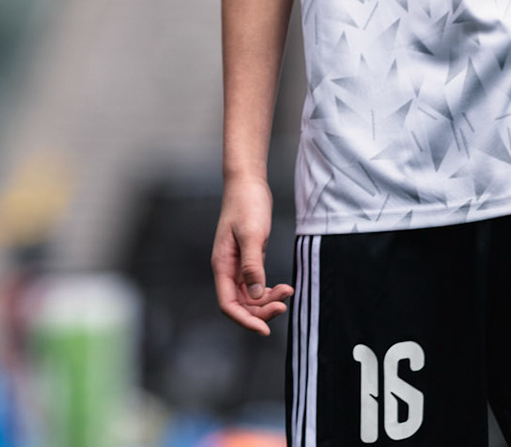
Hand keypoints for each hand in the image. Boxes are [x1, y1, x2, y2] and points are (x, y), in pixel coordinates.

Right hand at [212, 175, 294, 334]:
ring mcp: (237, 265)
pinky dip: (270, 290)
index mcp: (222, 265)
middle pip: (240, 304)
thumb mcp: (251, 234)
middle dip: (261, 311)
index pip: (228, 304)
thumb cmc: (246, 204)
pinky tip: (284, 287)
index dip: (245, 320)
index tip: (265, 329)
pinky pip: (257, 285)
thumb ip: (252, 265)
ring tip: (288, 291)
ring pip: (250, 296)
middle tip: (284, 305)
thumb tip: (256, 295)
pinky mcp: (249, 259)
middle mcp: (227, 268)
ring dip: (268, 300)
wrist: (247, 182)